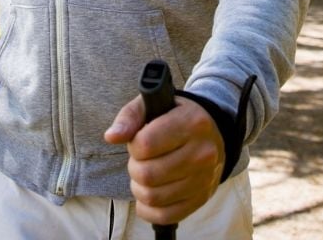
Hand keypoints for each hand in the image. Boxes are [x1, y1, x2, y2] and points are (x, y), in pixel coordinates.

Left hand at [105, 95, 223, 224]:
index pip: (145, 144)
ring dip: (139, 189)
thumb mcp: (151, 106)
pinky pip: (164, 216)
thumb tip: (111, 137)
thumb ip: (129, 117)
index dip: (133, 145)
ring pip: (153, 197)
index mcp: (191, 122)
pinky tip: (149, 195)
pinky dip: (148, 210)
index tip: (139, 141)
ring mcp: (204, 179)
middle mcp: (203, 152)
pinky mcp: (202, 199)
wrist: (211, 134)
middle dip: (134, 168)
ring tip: (145, 175)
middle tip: (141, 160)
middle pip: (147, 174)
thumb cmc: (174, 118)